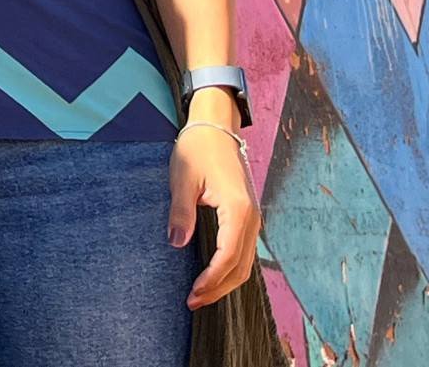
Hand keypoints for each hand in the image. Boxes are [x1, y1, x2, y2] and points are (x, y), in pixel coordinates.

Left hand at [169, 119, 259, 309]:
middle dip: (218, 289)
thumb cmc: (198, 149)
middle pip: (241, 267)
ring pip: (246, 262)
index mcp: (238, 210)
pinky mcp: (247, 216)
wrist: (216, 126)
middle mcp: (251, 218)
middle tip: (193, 302)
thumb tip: (176, 244)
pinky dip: (231, 268)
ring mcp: (253, 218)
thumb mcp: (183, 178)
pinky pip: (244, 251)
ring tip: (201, 295)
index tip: (192, 294)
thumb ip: (181, 212)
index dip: (211, 280)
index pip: (228, 258)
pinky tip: (213, 275)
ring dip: (225, 282)